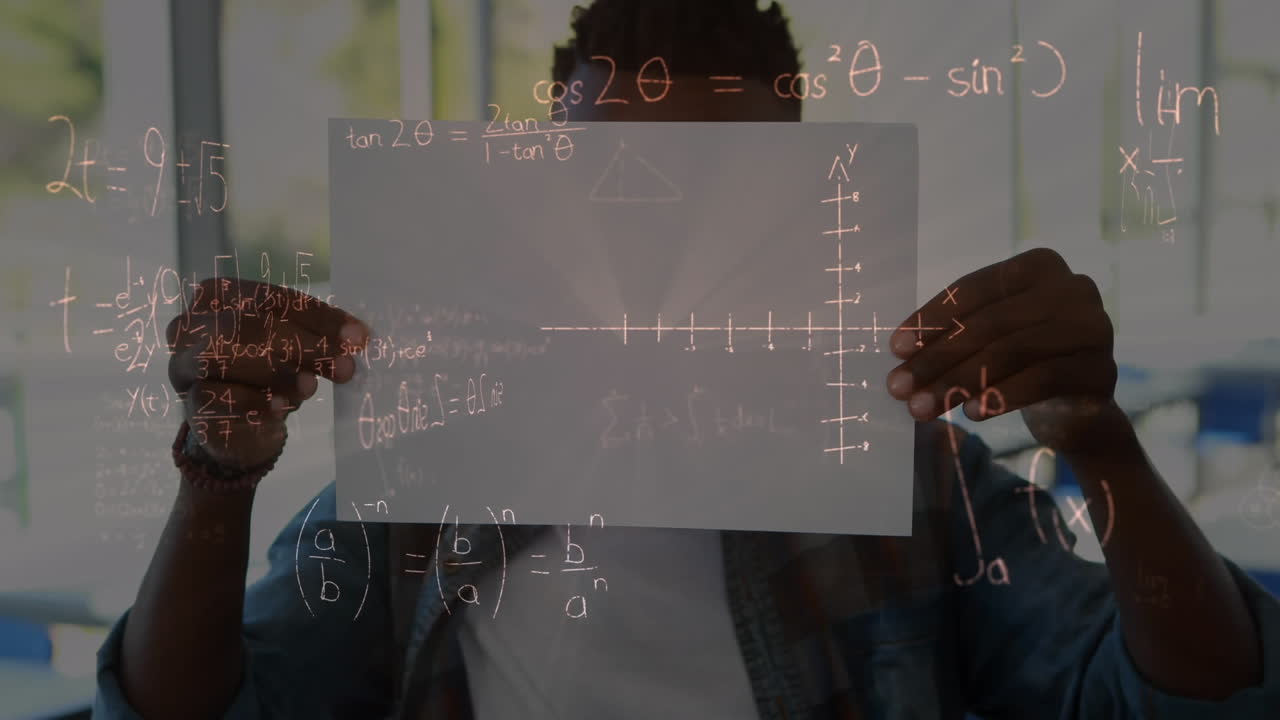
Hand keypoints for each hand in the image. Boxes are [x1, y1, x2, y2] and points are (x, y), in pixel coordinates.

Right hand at [165, 278, 368, 468]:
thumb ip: (317, 336)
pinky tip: (281, 408)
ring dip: (275, 371)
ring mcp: (184, 363)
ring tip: (311, 387)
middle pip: (247, 325)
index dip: (317, 317)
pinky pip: (216, 397)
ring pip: (223, 356)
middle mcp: (193, 323)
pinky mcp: (188, 402)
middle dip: (302, 345)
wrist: (238, 427)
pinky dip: (252, 401)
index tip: (357, 338)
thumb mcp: (293, 347)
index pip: (271, 298)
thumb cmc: (267, 373)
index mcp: (220, 295)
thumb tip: (356, 337)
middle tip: (344, 367)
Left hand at [885, 247, 1126, 453]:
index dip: (931, 319)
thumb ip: (952, 335)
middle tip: (900, 387)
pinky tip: (972, 414)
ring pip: (1012, 351)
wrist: (1076, 412)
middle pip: (990, 323)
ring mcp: (1092, 327)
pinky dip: (1001, 396)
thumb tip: (901, 356)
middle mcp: (1072, 288)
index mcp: (1038, 266)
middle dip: (938, 358)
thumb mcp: (985, 339)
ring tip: (924, 408)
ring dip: (959, 381)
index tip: (895, 350)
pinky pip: (1042, 380)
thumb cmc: (1020, 364)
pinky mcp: (1101, 370)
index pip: (975, 289)